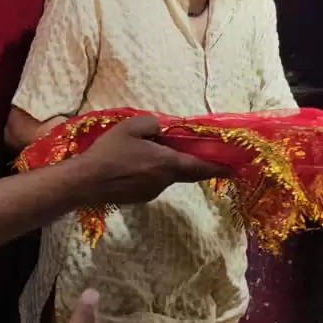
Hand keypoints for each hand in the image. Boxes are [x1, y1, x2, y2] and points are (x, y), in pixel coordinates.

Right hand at [73, 114, 227, 204]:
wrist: (86, 182)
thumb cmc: (109, 152)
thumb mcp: (131, 127)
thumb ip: (153, 124)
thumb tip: (162, 129)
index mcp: (167, 163)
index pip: (201, 167)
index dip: (220, 167)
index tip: (236, 169)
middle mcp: (164, 181)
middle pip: (186, 172)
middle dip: (197, 165)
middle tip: (202, 156)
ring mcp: (152, 192)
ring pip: (167, 176)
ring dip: (166, 165)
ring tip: (148, 152)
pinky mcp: (140, 198)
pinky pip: (153, 182)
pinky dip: (152, 172)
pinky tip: (134, 164)